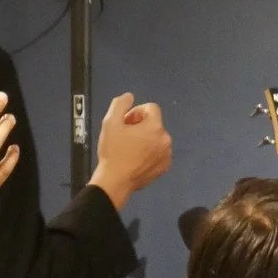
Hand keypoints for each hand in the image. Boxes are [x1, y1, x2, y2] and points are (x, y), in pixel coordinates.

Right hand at [91, 92, 171, 208]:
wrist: (116, 181)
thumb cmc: (113, 151)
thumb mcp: (110, 122)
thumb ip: (120, 104)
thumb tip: (129, 97)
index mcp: (155, 127)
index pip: (151, 108)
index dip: (136, 112)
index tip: (125, 123)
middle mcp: (166, 139)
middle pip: (154, 123)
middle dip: (140, 126)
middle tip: (124, 136)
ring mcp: (167, 155)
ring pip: (156, 138)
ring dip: (145, 139)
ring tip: (129, 149)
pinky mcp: (164, 167)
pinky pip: (158, 153)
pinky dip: (149, 153)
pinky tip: (135, 159)